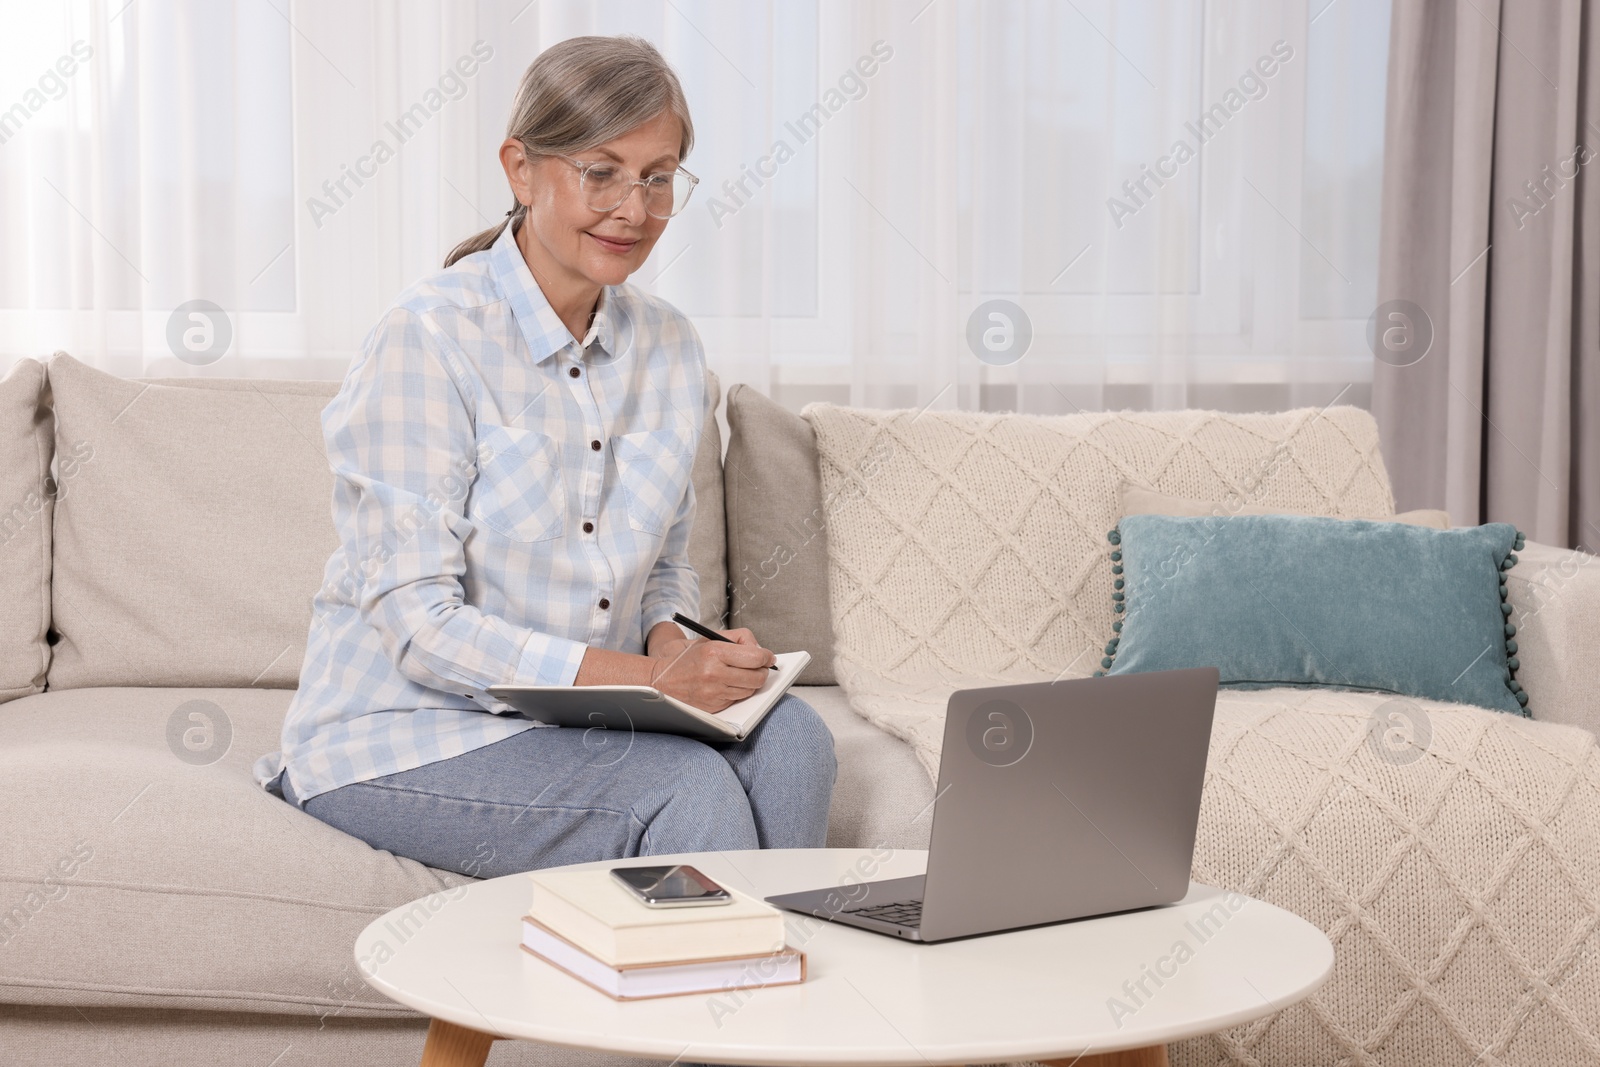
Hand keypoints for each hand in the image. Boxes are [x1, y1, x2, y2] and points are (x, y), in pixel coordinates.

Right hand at [649, 635, 775, 712]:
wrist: (662, 681)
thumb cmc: (688, 659)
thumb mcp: (709, 638)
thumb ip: (738, 639)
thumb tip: (761, 650)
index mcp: (714, 652)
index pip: (754, 657)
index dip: (766, 657)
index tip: (769, 657)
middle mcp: (714, 673)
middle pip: (757, 676)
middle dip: (763, 671)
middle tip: (760, 666)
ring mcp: (714, 692)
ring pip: (750, 690)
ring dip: (752, 682)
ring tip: (742, 674)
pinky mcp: (714, 706)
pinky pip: (738, 699)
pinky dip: (739, 691)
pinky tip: (730, 684)